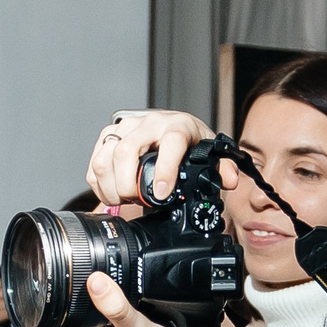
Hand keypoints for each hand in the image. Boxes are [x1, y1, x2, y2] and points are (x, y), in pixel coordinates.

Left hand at [46, 273, 234, 326]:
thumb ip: (115, 307)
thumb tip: (94, 281)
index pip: (45, 326)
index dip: (41, 302)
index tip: (43, 277)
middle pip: (62, 317)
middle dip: (60, 293)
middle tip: (63, 263)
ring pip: (82, 315)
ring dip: (82, 296)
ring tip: (82, 268)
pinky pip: (102, 314)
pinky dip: (103, 301)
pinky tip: (110, 286)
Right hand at [87, 109, 224, 207]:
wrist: (172, 126)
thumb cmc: (190, 141)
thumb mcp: (210, 152)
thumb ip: (222, 168)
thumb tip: (231, 181)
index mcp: (177, 126)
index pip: (170, 143)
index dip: (164, 170)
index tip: (160, 195)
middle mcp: (148, 123)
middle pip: (126, 151)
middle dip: (127, 184)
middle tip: (136, 202)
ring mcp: (125, 128)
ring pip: (105, 156)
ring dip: (110, 185)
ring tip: (123, 200)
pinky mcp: (109, 137)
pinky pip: (95, 161)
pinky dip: (99, 183)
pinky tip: (111, 194)